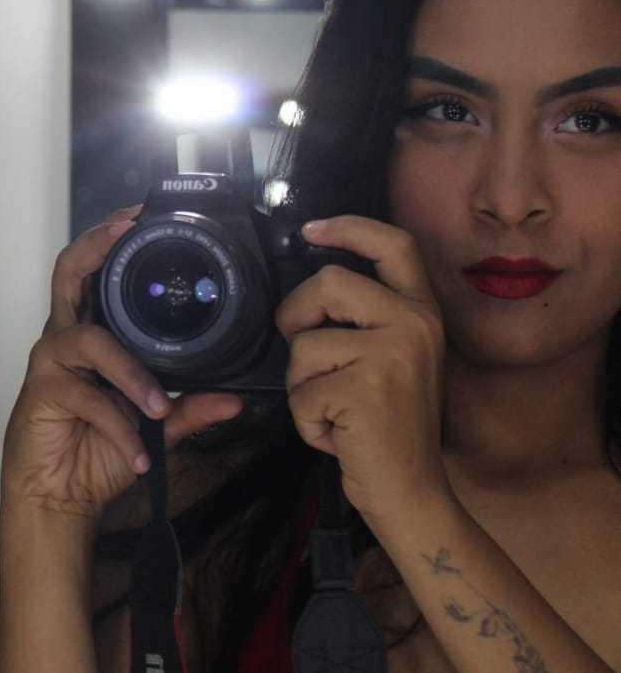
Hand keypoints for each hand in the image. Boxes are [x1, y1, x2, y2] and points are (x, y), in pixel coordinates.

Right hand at [0, 204, 244, 521]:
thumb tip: (235, 399)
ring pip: (91, 340)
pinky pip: (89, 399)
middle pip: (69, 273)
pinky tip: (139, 454)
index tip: (138, 216)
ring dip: (131, 373)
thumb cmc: (97, 451)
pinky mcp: (41, 392)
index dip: (109, 239)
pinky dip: (120, 428)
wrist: (57, 496)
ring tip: (158, 409)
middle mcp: (67, 337)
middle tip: (125, 232)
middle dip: (98, 247)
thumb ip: (188, 409)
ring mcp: (50, 361)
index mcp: (92, 334)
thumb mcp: (154, 428)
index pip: (95, 272)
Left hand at [277, 215, 451, 523]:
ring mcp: (393, 354)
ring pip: (303, 343)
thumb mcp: (393, 360)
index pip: (395, 246)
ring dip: (302, 384)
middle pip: (325, 283)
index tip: (311, 229)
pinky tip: (336, 435)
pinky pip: (300, 390)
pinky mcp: (365, 388)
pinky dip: (304, 419)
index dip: (351, 228)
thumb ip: (365, 320)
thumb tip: (312, 291)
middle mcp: (415, 324)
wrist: (411, 491)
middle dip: (296, 316)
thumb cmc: (388, 427)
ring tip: (335, 410)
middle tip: (306, 358)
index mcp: (423, 313)